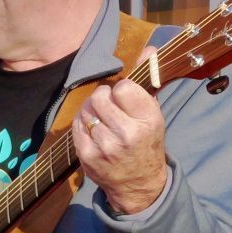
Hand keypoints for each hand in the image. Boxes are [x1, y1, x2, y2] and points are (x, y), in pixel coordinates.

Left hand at [73, 78, 168, 213]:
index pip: (123, 87)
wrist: (138, 183)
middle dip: (103, 97)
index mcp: (148, 120)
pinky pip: (77, 125)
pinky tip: (93, 128)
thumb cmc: (146, 142)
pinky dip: (83, 123)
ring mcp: (105, 146)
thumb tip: (150, 49)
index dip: (121, 90)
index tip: (124, 98)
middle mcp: (127, 133)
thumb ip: (149, 80)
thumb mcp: (154, 113)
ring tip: (102, 118)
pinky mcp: (87, 155)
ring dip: (91, 109)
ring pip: (86, 110)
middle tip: (109, 106)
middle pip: (100, 96)